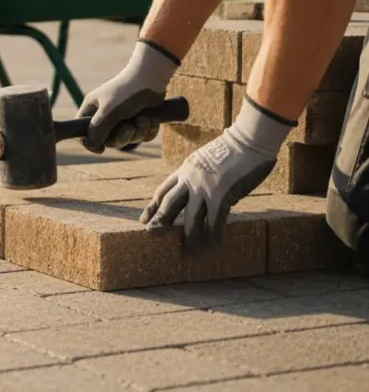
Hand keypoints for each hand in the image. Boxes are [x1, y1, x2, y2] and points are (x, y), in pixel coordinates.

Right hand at [77, 40, 179, 152]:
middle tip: (129, 127)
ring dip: (138, 131)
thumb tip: (91, 145)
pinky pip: (143, 136)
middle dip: (123, 136)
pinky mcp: (140, 120)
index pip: (84, 132)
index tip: (101, 149)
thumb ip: (98, 130)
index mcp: (93, 109)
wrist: (152, 78)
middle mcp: (106, 115)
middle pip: (109, 140)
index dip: (90, 143)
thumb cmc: (125, 92)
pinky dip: (148, 130)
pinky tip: (151, 118)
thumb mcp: (108, 112)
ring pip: (129, 139)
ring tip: (143, 118)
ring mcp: (124, 118)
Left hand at [142, 97, 292, 251]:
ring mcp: (204, 188)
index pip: (163, 190)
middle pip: (169, 204)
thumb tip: (209, 199)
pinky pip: (214, 221)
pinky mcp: (221, 195)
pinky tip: (213, 246)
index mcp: (185, 170)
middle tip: (152, 234)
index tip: (144, 219)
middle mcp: (190, 179)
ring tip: (189, 252)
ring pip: (190, 218)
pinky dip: (213, 235)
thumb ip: (203, 177)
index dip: (153, 206)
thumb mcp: (208, 159)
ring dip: (190, 237)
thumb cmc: (234, 148)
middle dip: (160, 221)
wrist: (248, 139)